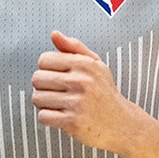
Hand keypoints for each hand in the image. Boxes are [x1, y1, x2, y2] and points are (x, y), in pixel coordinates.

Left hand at [31, 31, 145, 151]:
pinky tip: (59, 116)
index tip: (55, 76)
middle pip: (37, 78)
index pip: (44, 59)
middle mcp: (81, 81)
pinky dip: (47, 118)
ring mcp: (77, 102)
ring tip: (57, 104)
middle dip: (42, 86)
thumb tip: (54, 34)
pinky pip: (43, 116)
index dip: (46, 68)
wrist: (121, 123)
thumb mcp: (95, 65)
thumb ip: (74, 47)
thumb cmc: (105, 92)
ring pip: (37, 98)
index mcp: (85, 64)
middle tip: (55, 91)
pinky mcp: (73, 121)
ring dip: (44, 103)